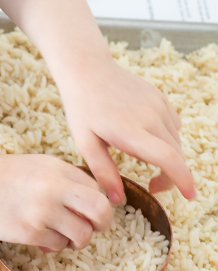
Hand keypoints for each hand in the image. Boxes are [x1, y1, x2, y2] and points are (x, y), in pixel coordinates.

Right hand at [0, 153, 113, 250]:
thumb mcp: (35, 166)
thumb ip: (61, 179)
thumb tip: (85, 203)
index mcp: (58, 167)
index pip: (95, 189)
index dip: (94, 203)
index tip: (86, 212)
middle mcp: (56, 187)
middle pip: (101, 210)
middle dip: (102, 224)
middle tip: (92, 228)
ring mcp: (45, 209)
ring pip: (83, 234)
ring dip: (76, 239)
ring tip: (61, 236)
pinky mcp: (31, 230)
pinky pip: (58, 244)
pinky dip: (53, 245)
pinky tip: (39, 237)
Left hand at [60, 58, 195, 203]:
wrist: (87, 69)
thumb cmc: (82, 107)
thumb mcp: (85, 142)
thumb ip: (103, 171)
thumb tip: (117, 200)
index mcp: (131, 130)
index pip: (169, 159)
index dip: (182, 181)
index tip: (189, 196)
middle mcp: (151, 117)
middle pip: (176, 154)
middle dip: (171, 175)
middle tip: (152, 184)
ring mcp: (158, 105)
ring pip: (175, 140)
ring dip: (168, 155)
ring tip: (141, 156)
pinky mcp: (160, 97)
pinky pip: (173, 125)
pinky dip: (167, 137)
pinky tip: (146, 136)